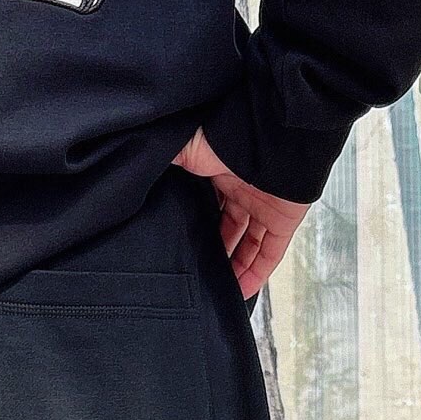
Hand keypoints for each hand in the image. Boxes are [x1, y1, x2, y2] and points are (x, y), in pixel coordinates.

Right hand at [173, 129, 309, 300]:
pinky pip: (271, 253)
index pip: (205, 204)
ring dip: (233, 268)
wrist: (274, 127)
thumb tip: (135, 171)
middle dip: (213, 250)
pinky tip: (241, 292)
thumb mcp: (186, 146)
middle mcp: (243, 189)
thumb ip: (165, 162)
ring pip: (248, 245)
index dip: (194, 225)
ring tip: (214, 291)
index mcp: (220, 171)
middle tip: (195, 273)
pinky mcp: (285, 218)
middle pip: (227, 228)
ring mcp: (265, 205)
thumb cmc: (230, 131)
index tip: (179, 244)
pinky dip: (257, 273)